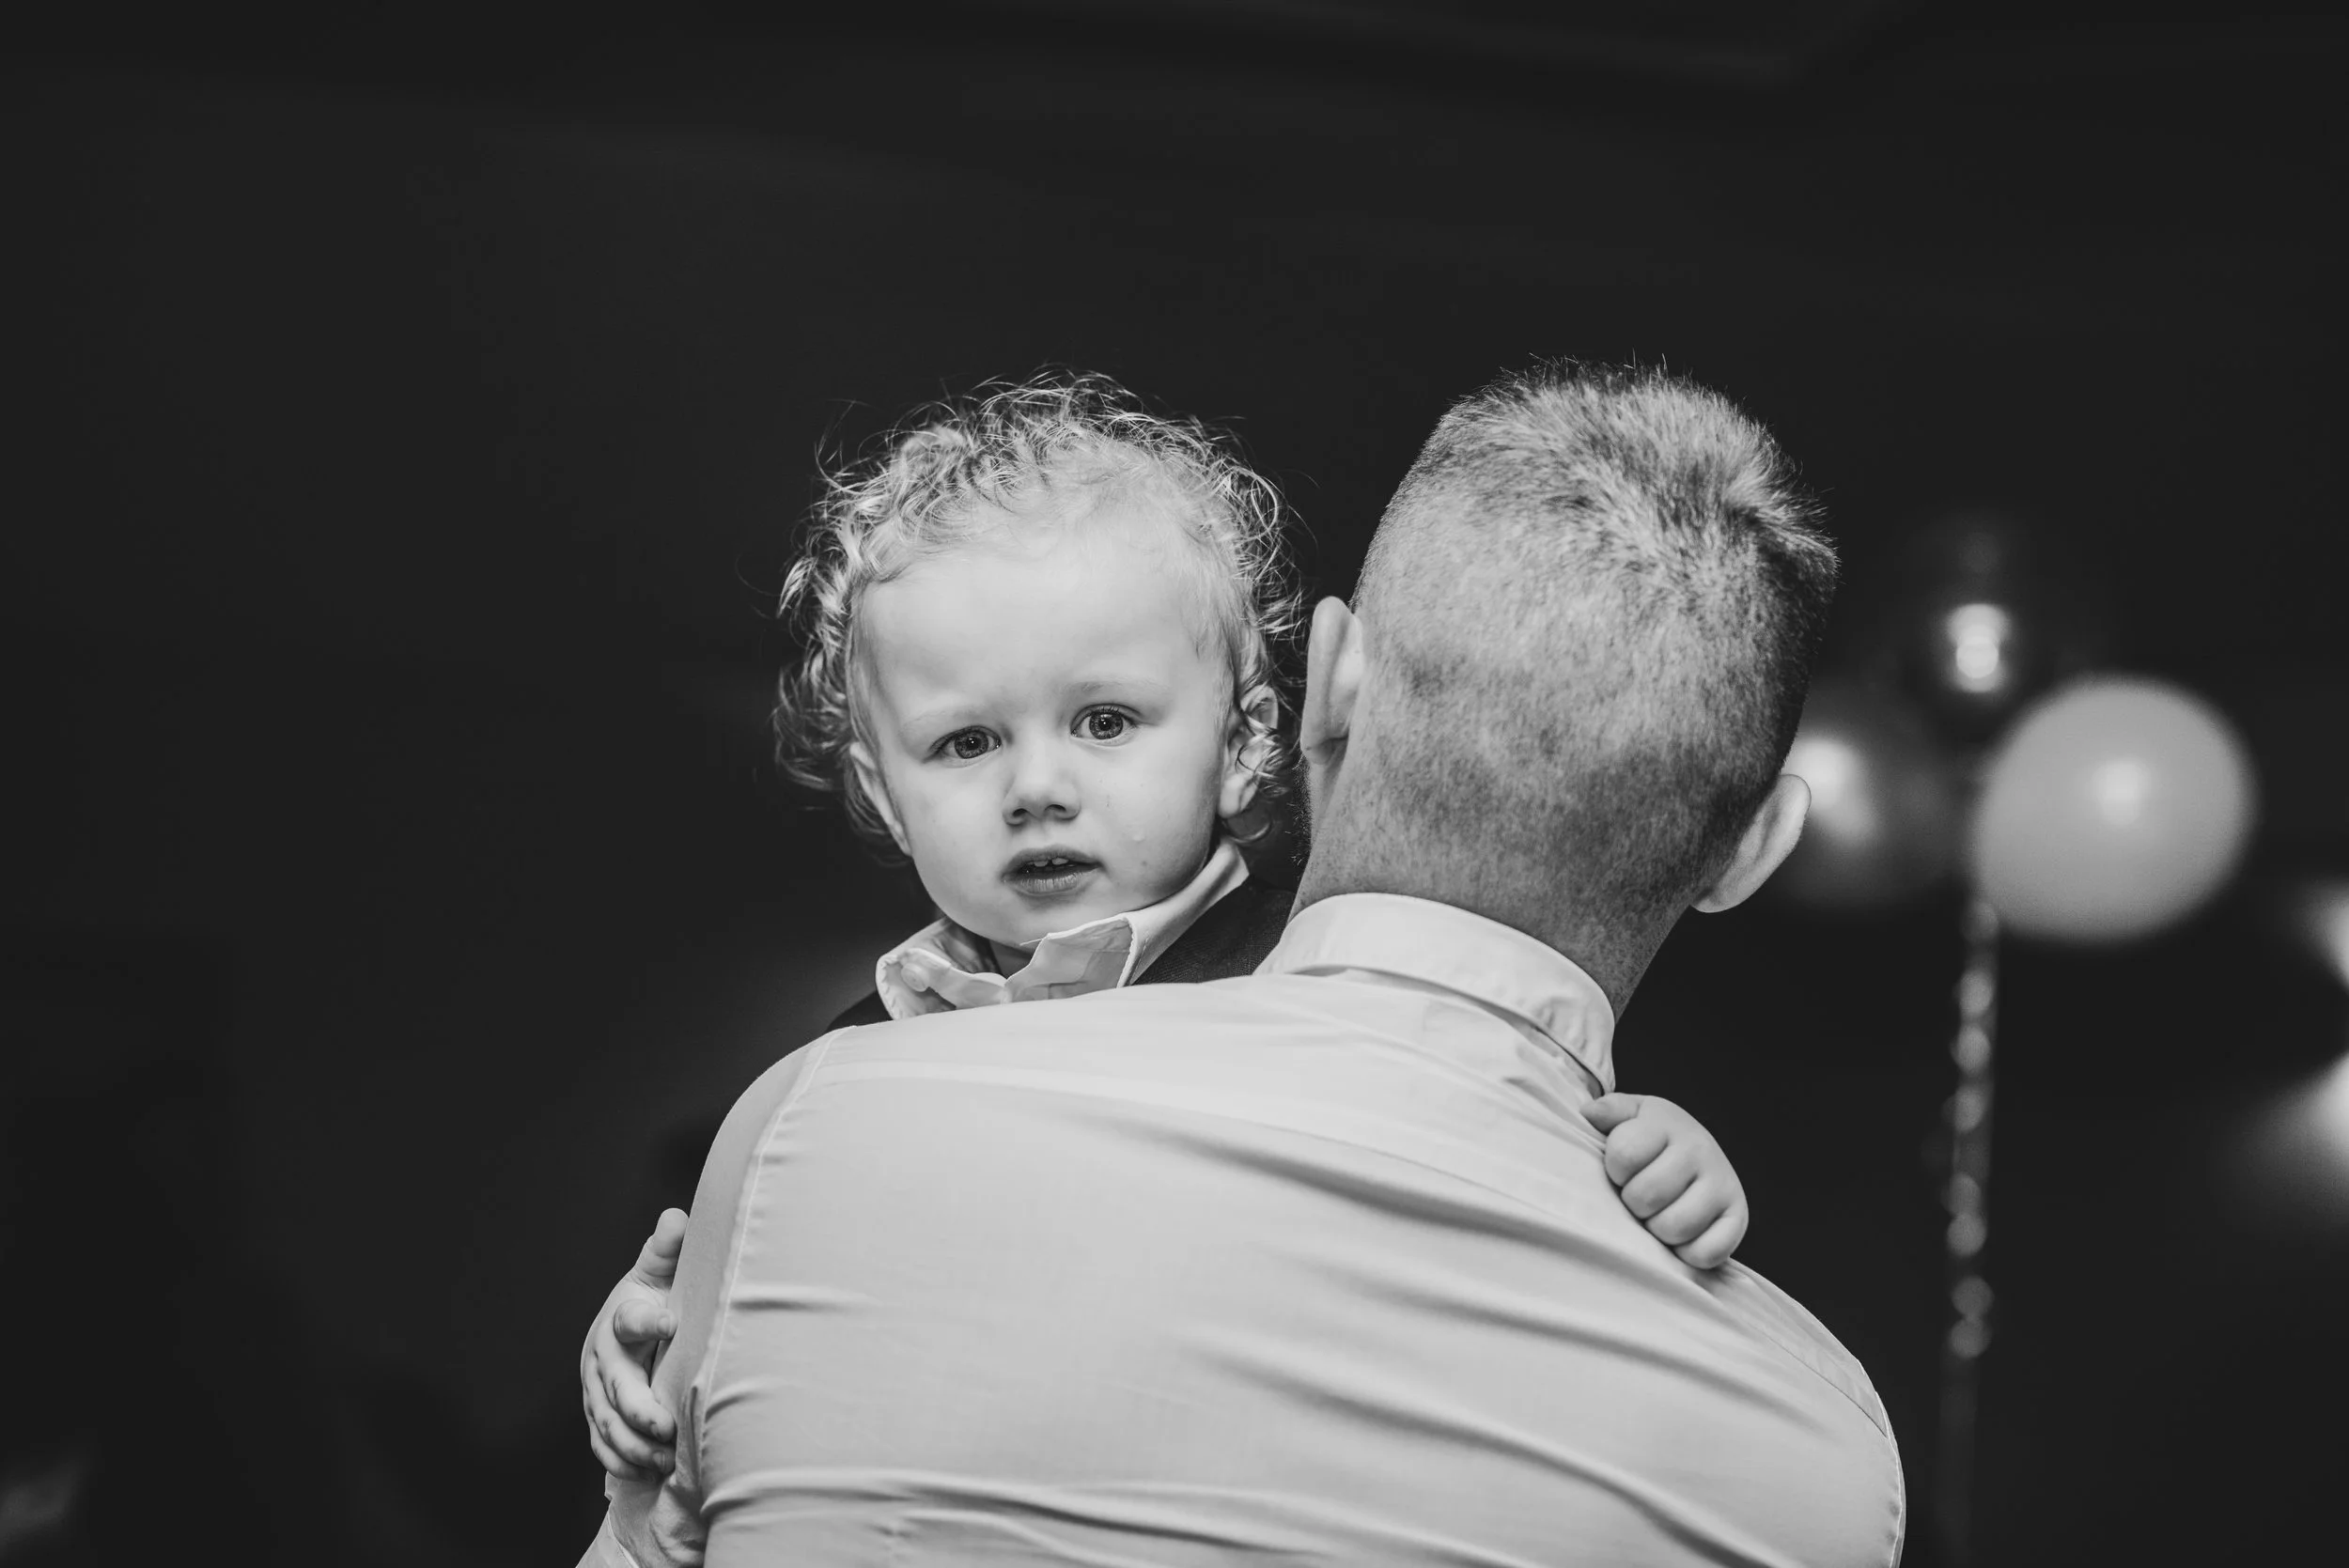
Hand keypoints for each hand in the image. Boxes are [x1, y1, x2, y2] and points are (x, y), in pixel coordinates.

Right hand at [580, 1208, 685, 1481]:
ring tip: (665, 1458)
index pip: (629, 1319)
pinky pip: (603, 1446)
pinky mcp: (599, 1419)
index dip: (646, 1321)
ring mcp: (597, 1393)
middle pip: (613, 1387)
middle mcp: (603, 1359)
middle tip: (665, 1426)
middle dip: (637, 1409)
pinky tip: (648, 1472)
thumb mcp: (661, 1275)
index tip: (669, 1324)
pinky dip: (622, 1462)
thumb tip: (676, 1218)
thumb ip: (667, 1251)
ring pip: (607, 1424)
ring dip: (633, 1445)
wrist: (632, 1333)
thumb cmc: (655, 1301)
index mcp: (621, 1319)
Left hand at [1583, 1093, 1748, 1269]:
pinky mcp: (1739, 1218)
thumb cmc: (1653, 1139)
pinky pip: (1706, 1252)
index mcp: (1667, 1124)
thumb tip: (1589, 1113)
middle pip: (1645, 1196)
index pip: (1623, 1155)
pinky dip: (1687, 1253)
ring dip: (1657, 1229)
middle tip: (1640, 1197)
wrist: (1699, 1151)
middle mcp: (1700, 1150)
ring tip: (1658, 1214)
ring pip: (1673, 1227)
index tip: (1622, 1170)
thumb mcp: (1630, 1115)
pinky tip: (1682, 1235)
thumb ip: (1609, 1111)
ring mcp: (1723, 1184)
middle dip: (1633, 1203)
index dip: (1615, 1170)